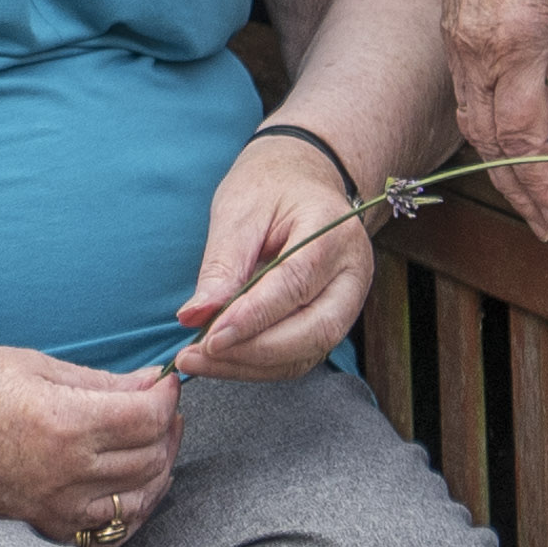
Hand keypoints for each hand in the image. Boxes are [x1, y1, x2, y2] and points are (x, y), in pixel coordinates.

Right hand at [0, 343, 179, 546]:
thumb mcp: (33, 365)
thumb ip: (100, 382)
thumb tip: (154, 384)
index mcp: (64, 423)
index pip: (148, 417)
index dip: (167, 394)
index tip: (165, 379)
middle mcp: (64, 472)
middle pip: (151, 458)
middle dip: (168, 427)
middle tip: (161, 404)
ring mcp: (51, 506)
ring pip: (137, 499)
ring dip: (156, 468)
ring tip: (152, 439)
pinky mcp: (38, 525)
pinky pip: (105, 530)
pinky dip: (129, 508)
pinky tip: (132, 485)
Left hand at [169, 138, 383, 380]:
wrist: (303, 181)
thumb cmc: (271, 187)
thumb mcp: (239, 211)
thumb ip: (222, 266)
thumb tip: (194, 317)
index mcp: (334, 232)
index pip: (296, 284)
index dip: (252, 316)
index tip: (209, 337)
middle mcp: (353, 274)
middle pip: (313, 330)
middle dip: (251, 352)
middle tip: (196, 355)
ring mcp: (348, 302)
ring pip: (307, 352)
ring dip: (250, 365)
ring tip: (200, 361)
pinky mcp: (331, 322)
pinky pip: (299, 356)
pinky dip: (258, 364)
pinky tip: (222, 359)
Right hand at [442, 0, 547, 242]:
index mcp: (515, 43)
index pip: (524, 137)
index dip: (540, 185)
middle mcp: (477, 48)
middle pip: (490, 140)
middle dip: (517, 187)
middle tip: (542, 220)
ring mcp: (455, 37)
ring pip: (471, 118)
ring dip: (497, 161)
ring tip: (525, 191)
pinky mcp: (448, 25)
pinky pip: (464, 88)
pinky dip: (484, 122)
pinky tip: (506, 135)